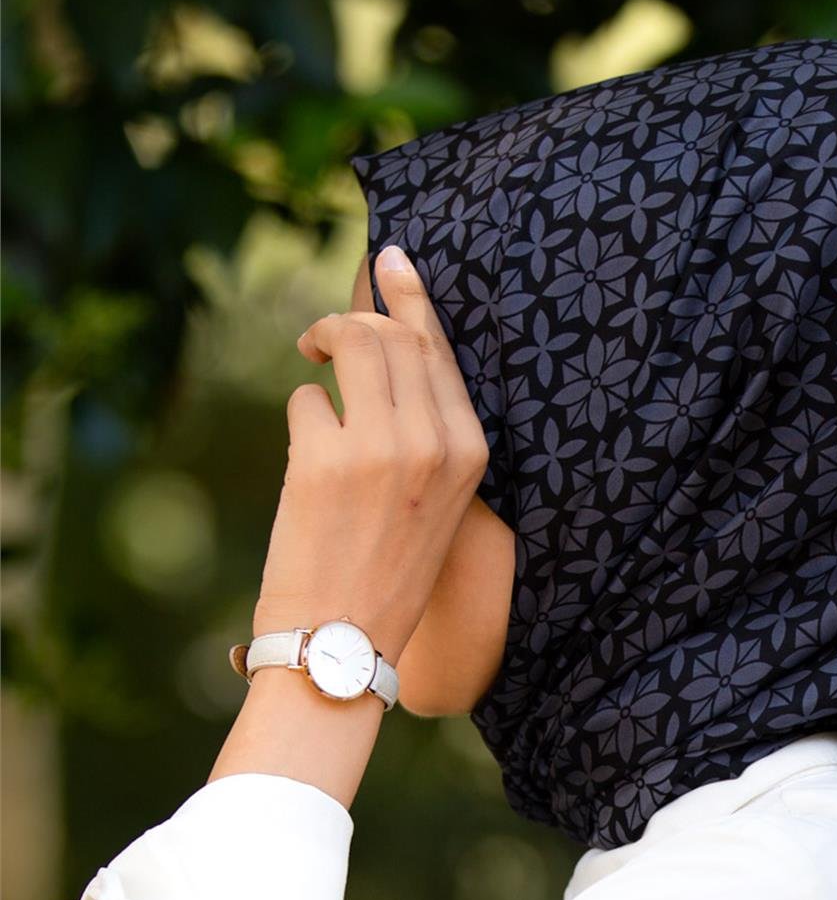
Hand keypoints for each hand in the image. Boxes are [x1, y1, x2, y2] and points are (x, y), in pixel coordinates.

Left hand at [252, 246, 489, 665]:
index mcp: (472, 453)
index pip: (440, 349)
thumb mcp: (435, 502)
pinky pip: (306, 399)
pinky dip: (301, 417)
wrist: (343, 644)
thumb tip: (386, 342)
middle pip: (393, 335)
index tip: (391, 256)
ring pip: (352, 346)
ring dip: (323, 348)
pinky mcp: (325, 459)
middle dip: (353, 323)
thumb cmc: (386, 574)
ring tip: (312, 366)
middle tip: (325, 343)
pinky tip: (307, 458)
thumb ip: (425, 430)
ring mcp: (381, 449)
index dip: (412, 296)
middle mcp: (435, 444)